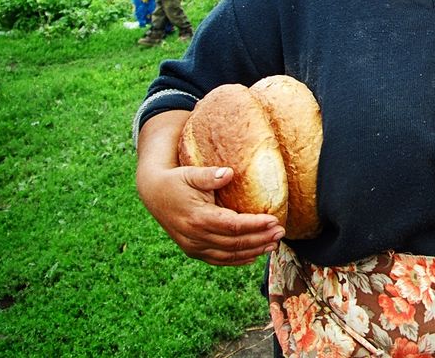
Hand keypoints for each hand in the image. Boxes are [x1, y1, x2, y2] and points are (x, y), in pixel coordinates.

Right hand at [136, 111, 284, 265]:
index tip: (274, 220)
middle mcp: (195, 236)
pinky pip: (218, 260)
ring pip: (228, 255)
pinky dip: (237, 260)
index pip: (233, 226)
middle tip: (281, 233)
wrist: (153, 193)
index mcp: (198, 217)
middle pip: (234, 243)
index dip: (255, 224)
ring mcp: (193, 246)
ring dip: (253, 251)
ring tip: (273, 245)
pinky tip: (253, 256)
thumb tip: (229, 173)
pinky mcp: (192, 250)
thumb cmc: (177, 180)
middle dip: (260, 239)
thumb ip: (209, 176)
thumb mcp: (191, 173)